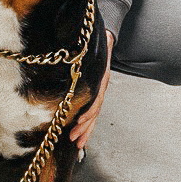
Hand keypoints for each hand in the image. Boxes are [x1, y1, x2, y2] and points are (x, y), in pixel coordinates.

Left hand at [68, 31, 113, 149]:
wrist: (106, 39)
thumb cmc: (98, 41)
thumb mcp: (99, 42)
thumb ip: (100, 44)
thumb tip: (105, 38)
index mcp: (101, 79)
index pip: (96, 99)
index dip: (88, 111)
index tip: (79, 120)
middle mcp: (100, 88)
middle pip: (94, 112)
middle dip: (85, 127)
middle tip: (74, 138)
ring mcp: (98, 92)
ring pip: (93, 116)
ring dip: (86, 130)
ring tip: (78, 143)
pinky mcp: (93, 94)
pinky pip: (91, 113)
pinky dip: (87, 125)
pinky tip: (80, 135)